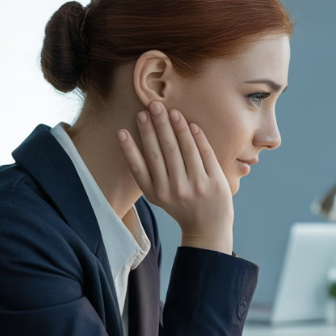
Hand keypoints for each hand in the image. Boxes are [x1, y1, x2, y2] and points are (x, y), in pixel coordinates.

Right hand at [117, 101, 233, 254]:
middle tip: (151, 106)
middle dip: (155, 127)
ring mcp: (195, 186)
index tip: (122, 131)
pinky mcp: (214, 182)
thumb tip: (135, 139)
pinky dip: (197, 137)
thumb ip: (149, 174)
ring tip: (169, 110)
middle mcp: (173, 190)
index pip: (140, 168)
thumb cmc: (180, 206)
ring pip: (183, 149)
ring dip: (175, 127)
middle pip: (161, 152)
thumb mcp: (159, 196)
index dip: (130, 149)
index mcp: (156, 193)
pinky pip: (204, 153)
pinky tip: (190, 124)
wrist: (208, 228)